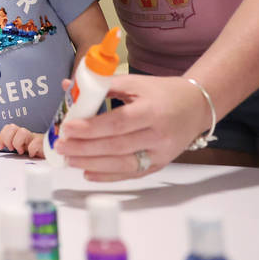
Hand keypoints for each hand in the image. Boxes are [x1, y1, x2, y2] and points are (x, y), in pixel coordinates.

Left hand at [0, 124, 43, 157]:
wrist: (53, 154)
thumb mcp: (22, 149)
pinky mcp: (43, 143)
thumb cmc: (36, 153)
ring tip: (21, 151)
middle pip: (12, 127)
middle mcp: (27, 134)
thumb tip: (0, 147)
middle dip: (8, 139)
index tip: (0, 147)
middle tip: (11, 148)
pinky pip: (35, 143)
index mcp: (20, 135)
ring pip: (22, 132)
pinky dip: (31, 150)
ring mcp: (35, 138)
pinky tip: (32, 154)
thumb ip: (12, 146)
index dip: (2, 136)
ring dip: (18, 143)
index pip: (8, 128)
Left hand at [53, 74, 211, 180]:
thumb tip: (67, 87)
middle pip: (117, 146)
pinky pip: (132, 173)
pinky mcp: (160, 164)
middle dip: (85, 148)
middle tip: (61, 146)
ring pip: (123, 164)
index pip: (118, 122)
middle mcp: (158, 135)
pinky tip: (88, 173)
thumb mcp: (135, 82)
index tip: (68, 128)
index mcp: (152, 110)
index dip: (92, 128)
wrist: (197, 106)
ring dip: (93, 164)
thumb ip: (102, 85)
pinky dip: (109, 176)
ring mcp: (161, 153)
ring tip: (69, 160)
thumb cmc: (161, 92)